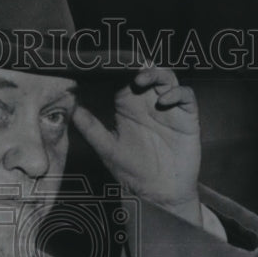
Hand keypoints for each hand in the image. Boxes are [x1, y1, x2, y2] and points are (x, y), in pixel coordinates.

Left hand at [72, 66, 201, 225]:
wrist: (159, 193)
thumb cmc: (132, 171)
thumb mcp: (107, 149)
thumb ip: (91, 128)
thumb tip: (70, 109)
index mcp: (128, 105)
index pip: (122, 78)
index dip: (116, 68)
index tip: (105, 63)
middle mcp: (148, 102)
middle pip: (145, 71)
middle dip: (137, 64)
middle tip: (125, 64)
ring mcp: (169, 107)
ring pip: (166, 77)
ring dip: (155, 73)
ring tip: (141, 80)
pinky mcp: (187, 117)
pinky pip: (186, 95)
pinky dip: (177, 93)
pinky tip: (164, 101)